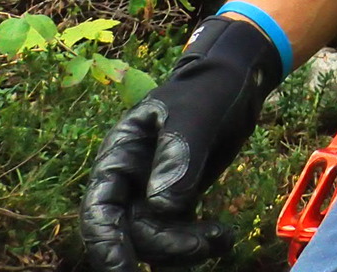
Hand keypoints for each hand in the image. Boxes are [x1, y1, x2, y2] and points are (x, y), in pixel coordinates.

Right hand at [82, 16, 283, 270]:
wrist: (236, 83)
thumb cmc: (207, 90)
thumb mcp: (194, 115)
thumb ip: (177, 156)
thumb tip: (160, 208)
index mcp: (120, 155)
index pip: (100, 207)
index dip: (105, 242)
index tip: (122, 269)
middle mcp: (131, 180)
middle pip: (130, 231)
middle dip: (161, 246)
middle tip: (200, 245)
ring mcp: (154, 193)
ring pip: (155, 240)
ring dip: (183, 248)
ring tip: (220, 237)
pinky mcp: (180, 201)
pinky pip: (179, 235)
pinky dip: (199, 243)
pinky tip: (224, 237)